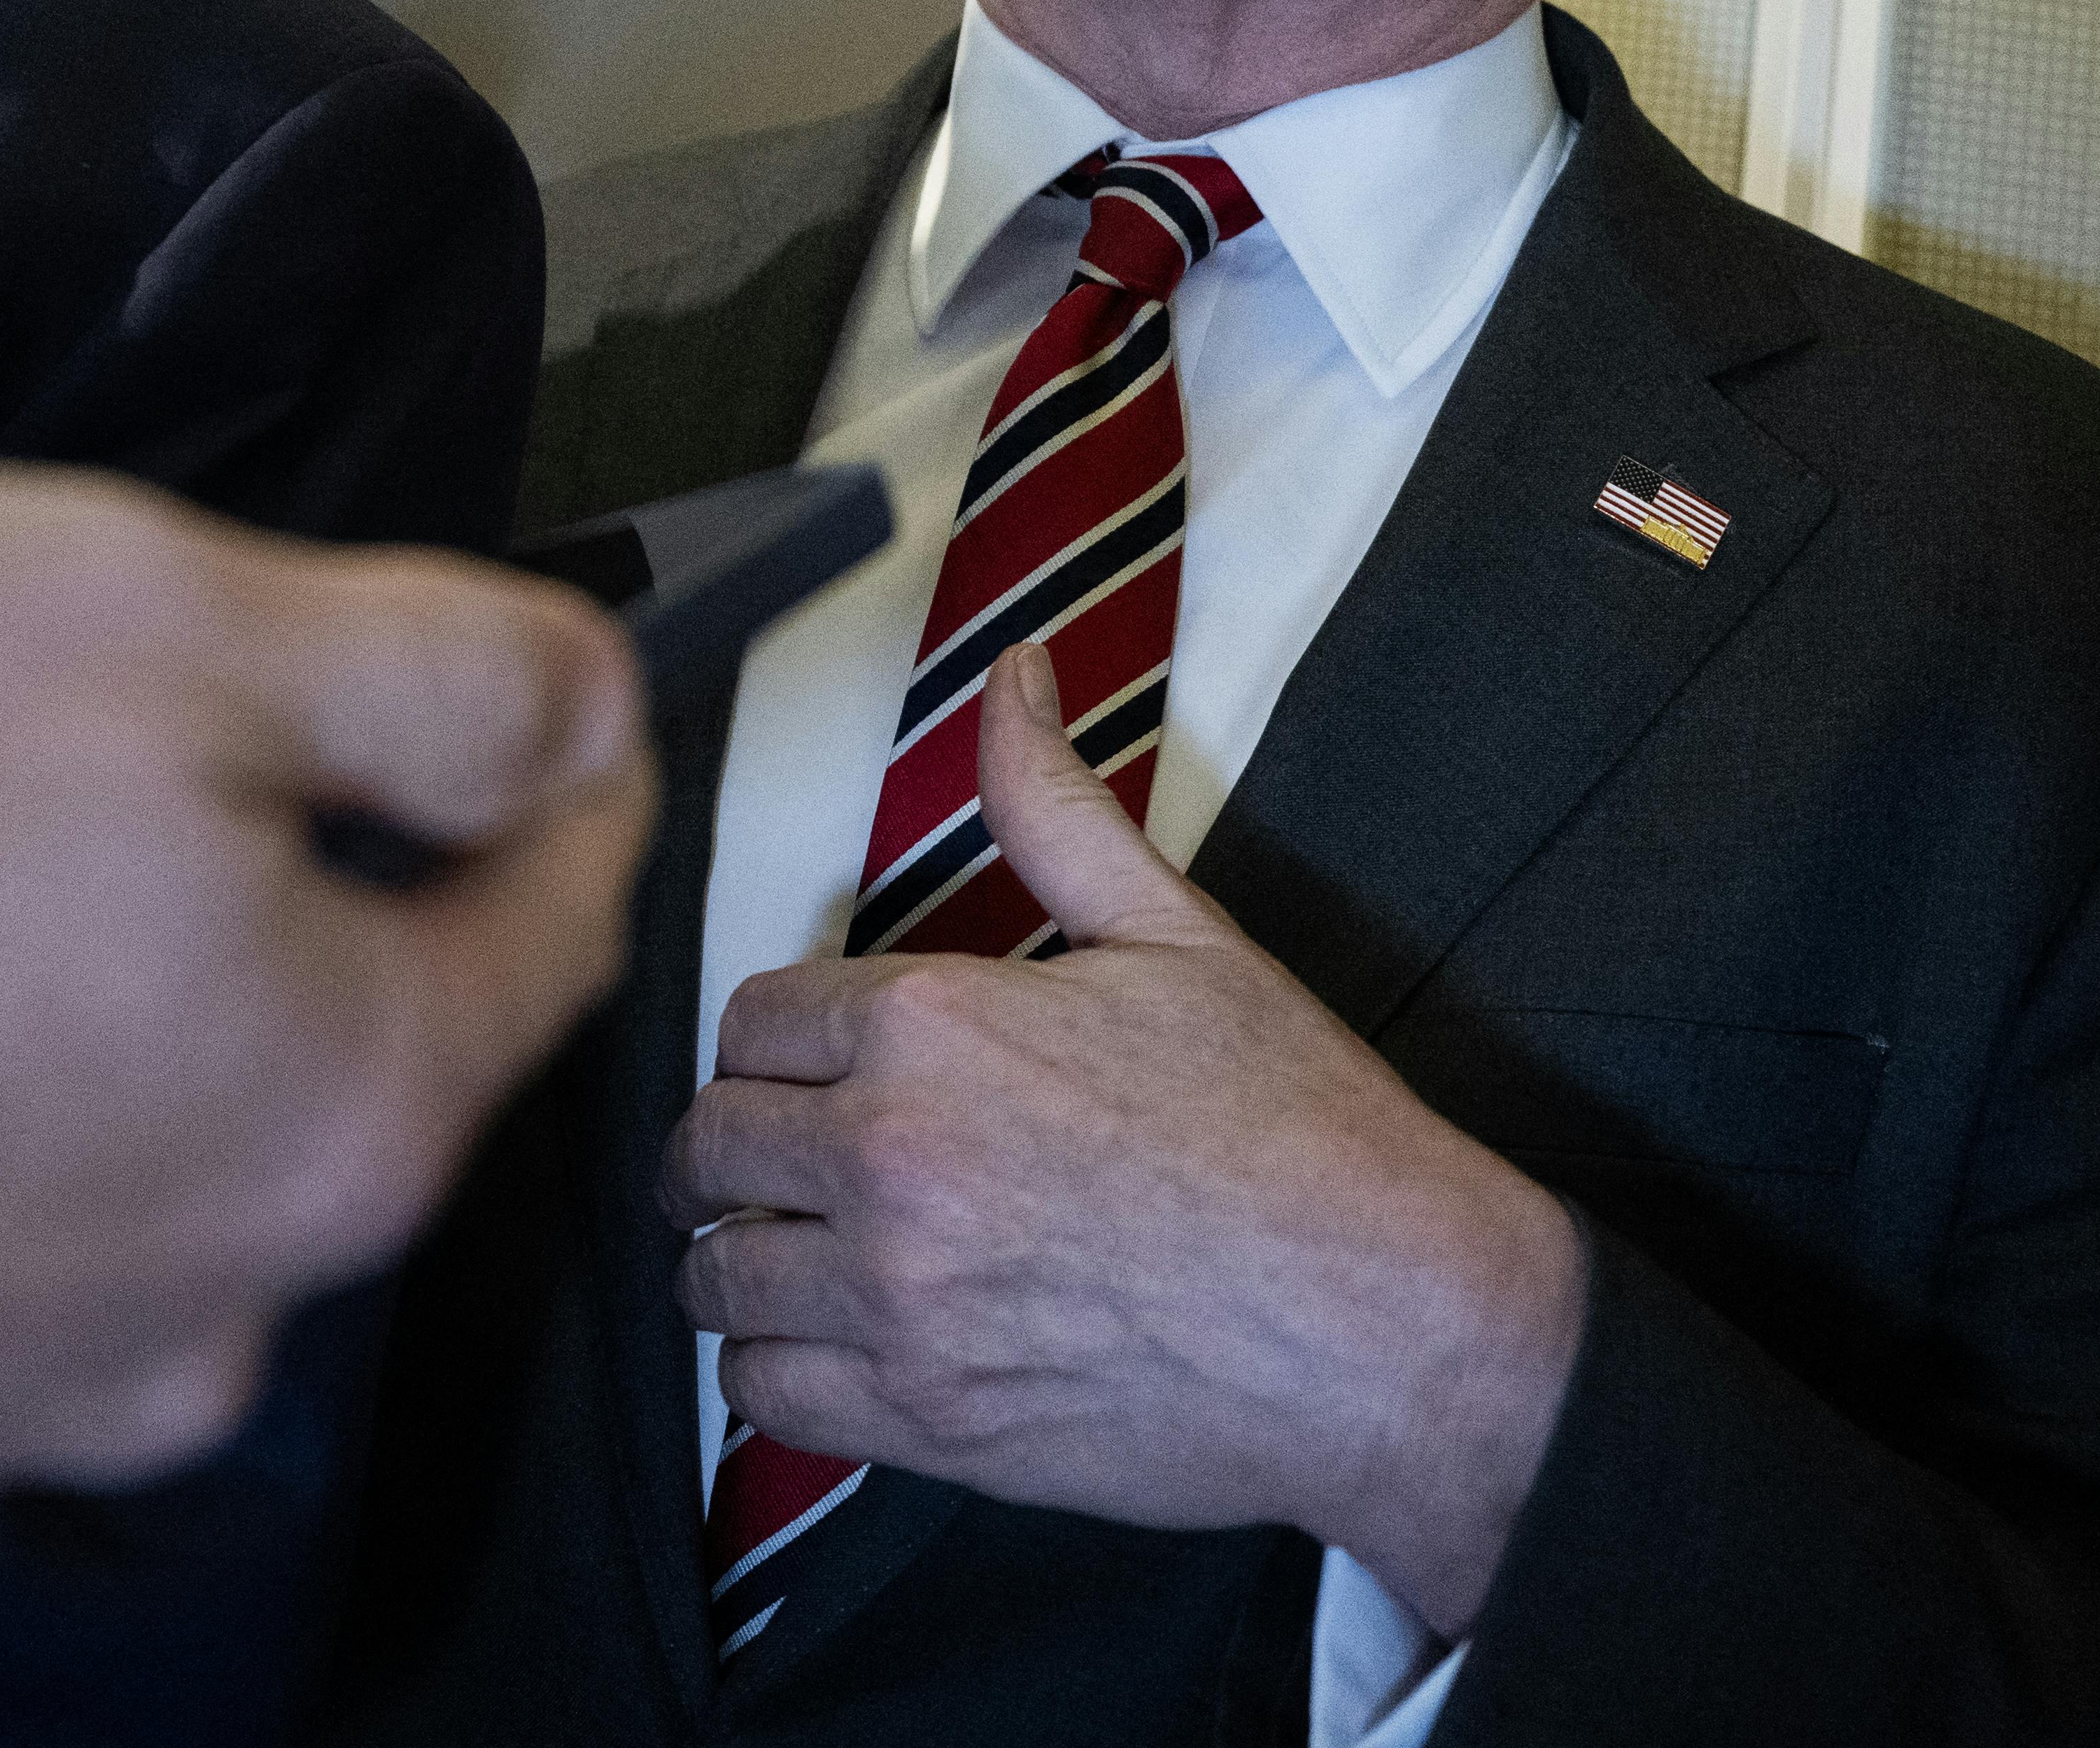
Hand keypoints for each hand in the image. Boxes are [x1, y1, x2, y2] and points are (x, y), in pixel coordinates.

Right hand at [0, 464, 648, 1566]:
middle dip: (263, 882)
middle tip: (110, 731)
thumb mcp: (161, 621)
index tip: (525, 681)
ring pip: (103, 1156)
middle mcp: (199, 1318)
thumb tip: (590, 711)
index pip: (550, 916)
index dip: (544, 760)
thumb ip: (435, 673)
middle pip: (319, 1049)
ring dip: (53, 1015)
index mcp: (345, 1115)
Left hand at [659, 641, 1581, 1635]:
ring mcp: (902, 1301)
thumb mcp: (1180, 935)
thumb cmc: (1299, 1128)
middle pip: (709, 1147)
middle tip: (770, 1164)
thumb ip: (1057, 807)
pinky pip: (765, 1397)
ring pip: (718, 1278)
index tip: (801, 1070)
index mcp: (934, 1026)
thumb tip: (1011, 675)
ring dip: (741, 1260)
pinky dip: (776, 1369)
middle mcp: (891, 1159)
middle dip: (730, 1149)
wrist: (1389, 1325)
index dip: (772, 1042)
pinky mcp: (929, 1424)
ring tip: (790, 1255)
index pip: (751, 1021)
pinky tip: (832, 1344)